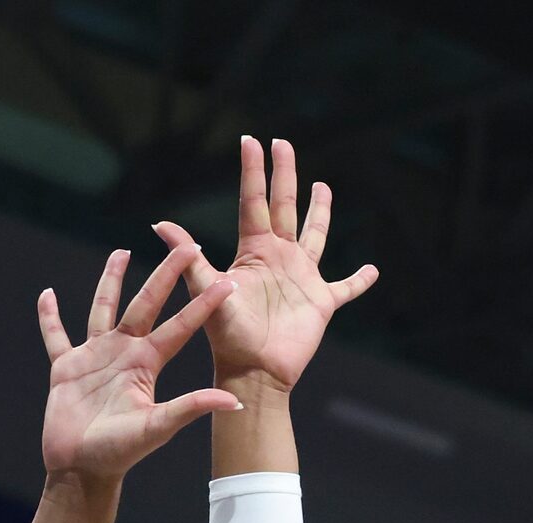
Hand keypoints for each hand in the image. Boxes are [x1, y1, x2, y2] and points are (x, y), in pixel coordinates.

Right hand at [39, 245, 239, 482]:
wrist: (82, 469)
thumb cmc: (120, 452)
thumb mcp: (159, 426)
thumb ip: (192, 408)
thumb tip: (234, 402)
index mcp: (147, 364)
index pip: (180, 326)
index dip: (201, 303)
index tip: (226, 280)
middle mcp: (124, 354)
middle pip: (145, 304)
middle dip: (164, 274)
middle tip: (185, 244)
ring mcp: (95, 358)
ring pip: (103, 309)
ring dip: (111, 281)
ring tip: (122, 252)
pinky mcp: (65, 367)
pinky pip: (56, 336)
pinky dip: (49, 317)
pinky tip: (46, 295)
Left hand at [153, 135, 377, 389]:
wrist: (254, 372)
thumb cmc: (227, 337)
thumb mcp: (206, 291)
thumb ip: (189, 258)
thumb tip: (159, 224)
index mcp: (253, 252)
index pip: (253, 202)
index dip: (253, 172)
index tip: (251, 140)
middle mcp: (278, 258)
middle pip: (283, 207)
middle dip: (284, 176)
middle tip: (284, 144)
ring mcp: (301, 279)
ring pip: (314, 236)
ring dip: (319, 212)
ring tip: (323, 187)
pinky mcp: (321, 303)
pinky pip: (345, 288)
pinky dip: (359, 280)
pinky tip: (373, 270)